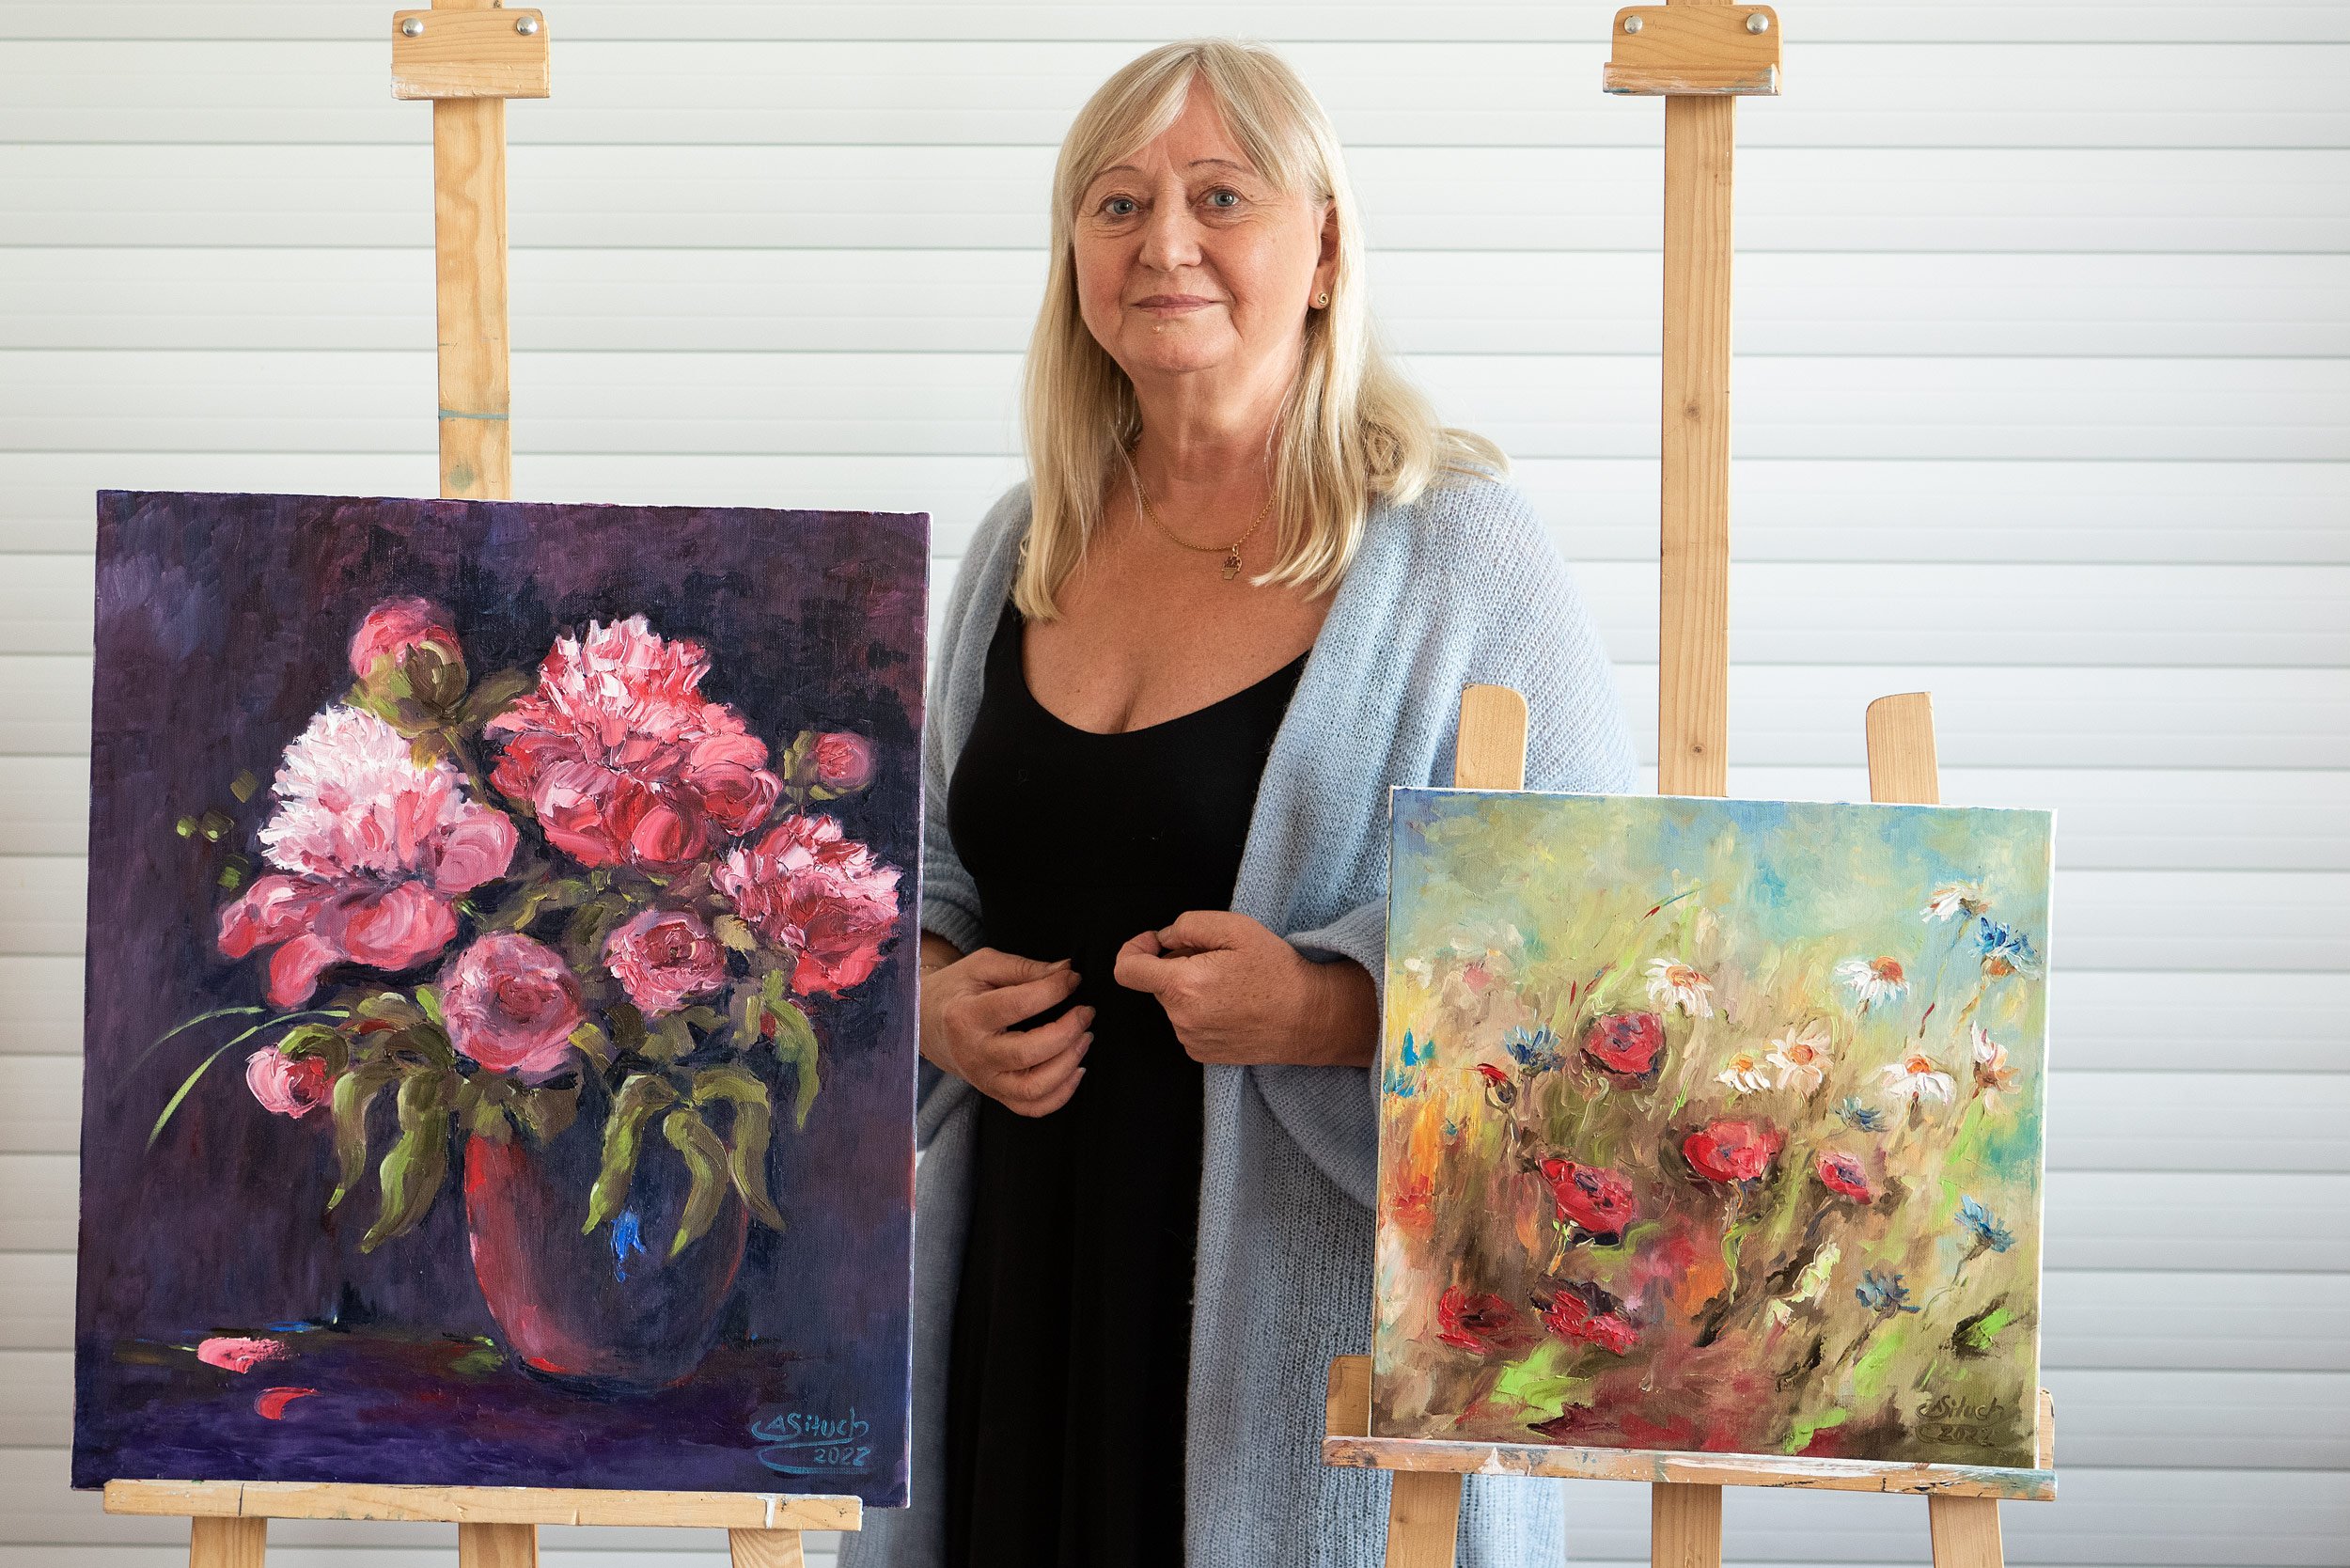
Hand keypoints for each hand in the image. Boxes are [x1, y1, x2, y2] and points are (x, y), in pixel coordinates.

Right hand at [921, 946, 1092, 1116]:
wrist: (927, 1022)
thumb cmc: (959, 989)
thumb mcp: (983, 966)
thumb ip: (1024, 968)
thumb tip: (1066, 971)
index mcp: (965, 1017)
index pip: (1017, 1005)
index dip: (1053, 990)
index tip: (1073, 978)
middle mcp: (974, 1054)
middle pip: (1027, 1053)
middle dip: (1067, 1032)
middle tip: (1086, 1012)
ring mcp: (984, 1080)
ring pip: (1033, 1089)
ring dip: (1068, 1065)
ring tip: (1084, 1038)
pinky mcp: (995, 1094)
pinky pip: (1032, 1108)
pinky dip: (1061, 1094)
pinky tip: (1076, 1069)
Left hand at [1112, 910, 1374, 1067]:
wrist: (1310, 1019)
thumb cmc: (1277, 971)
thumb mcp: (1236, 928)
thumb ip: (1188, 925)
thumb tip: (1162, 939)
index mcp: (1185, 985)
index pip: (1127, 970)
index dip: (1133, 950)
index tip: (1153, 943)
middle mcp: (1181, 1018)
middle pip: (1155, 983)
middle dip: (1175, 965)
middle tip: (1217, 959)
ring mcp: (1190, 1039)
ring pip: (1172, 1002)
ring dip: (1189, 989)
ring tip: (1230, 984)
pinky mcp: (1201, 1054)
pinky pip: (1186, 1022)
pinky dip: (1199, 1009)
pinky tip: (1232, 1005)